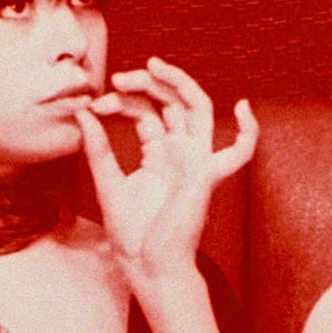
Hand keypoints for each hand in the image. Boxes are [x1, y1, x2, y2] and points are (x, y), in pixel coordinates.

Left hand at [75, 57, 257, 284]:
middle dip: (146, 83)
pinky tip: (244, 108)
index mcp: (158, 153)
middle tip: (118, 78)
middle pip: (170, 102)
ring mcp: (195, 160)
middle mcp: (180, 152)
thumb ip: (98, 150)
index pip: (146, 111)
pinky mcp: (206, 174)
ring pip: (197, 108)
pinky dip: (249, 132)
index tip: (94, 105)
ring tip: (151, 66)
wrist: (147, 265)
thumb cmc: (132, 234)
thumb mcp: (108, 184)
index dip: (121, 101)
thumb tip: (82, 114)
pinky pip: (238, 152)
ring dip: (177, 83)